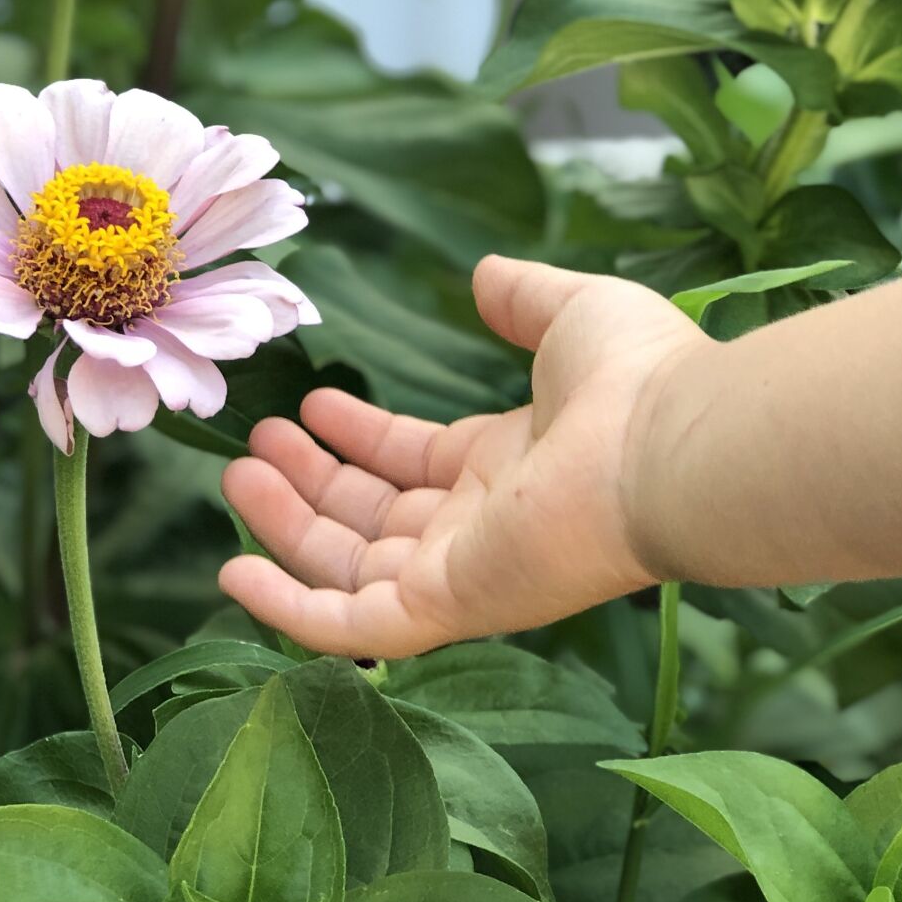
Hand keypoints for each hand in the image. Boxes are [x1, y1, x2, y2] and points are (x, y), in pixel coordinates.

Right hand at [219, 254, 708, 657]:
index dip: (359, 438)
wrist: (667, 448)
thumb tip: (483, 276)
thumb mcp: (571, 313)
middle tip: (252, 449)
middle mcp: (479, 526)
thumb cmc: (634, 379)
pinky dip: (289, 611)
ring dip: (288, 529)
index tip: (310, 407)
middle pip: (372, 518)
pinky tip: (234, 574)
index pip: (414, 463)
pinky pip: (352, 625)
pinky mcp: (447, 605)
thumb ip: (522, 296)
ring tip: (236, 479)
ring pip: (349, 568)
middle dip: (309, 485)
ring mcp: (461, 572)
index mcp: (507, 465)